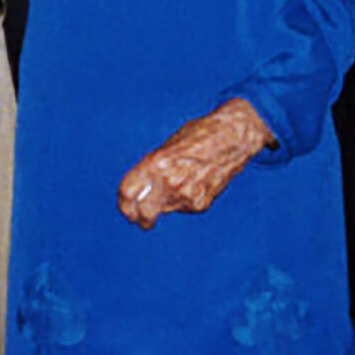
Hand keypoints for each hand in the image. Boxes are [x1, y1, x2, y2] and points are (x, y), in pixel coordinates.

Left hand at [118, 99, 274, 230]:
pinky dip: (184, 201)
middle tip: (140, 219)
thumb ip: (151, 169)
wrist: (231, 138)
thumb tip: (139, 190)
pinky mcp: (199, 204)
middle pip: (143, 213)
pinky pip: (183, 208)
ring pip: (164, 210)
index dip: (123, 203)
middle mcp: (168, 181)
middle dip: (140, 218)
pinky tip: (195, 183)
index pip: (127, 193)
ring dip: (165, 204)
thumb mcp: (166, 146)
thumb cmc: (199, 136)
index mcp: (156, 163)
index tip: (126, 208)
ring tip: (181, 182)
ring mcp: (185, 194)